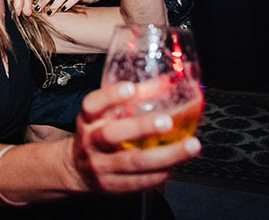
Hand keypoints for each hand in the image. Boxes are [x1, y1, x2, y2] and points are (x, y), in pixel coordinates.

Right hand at [68, 81, 200, 192]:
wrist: (77, 170)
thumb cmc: (97, 134)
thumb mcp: (105, 115)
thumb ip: (132, 99)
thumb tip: (165, 83)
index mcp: (88, 120)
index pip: (92, 105)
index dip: (111, 96)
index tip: (131, 87)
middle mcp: (90, 142)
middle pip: (112, 135)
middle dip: (141, 127)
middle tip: (167, 121)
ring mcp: (99, 166)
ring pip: (132, 162)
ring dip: (165, 155)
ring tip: (191, 146)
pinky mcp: (111, 186)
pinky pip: (138, 182)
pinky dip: (160, 173)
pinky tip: (176, 166)